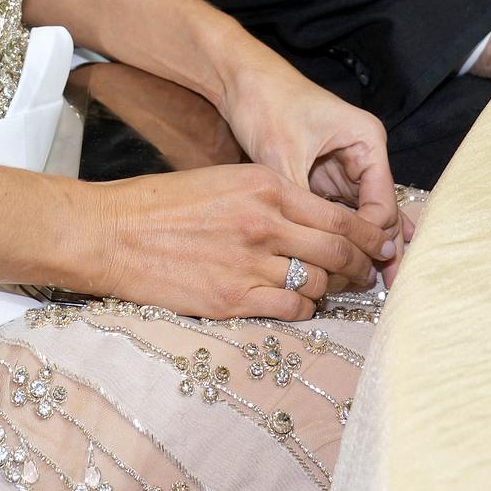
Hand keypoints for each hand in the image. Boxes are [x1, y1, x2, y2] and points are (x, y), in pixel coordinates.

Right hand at [96, 161, 388, 323]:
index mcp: (267, 186)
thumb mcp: (226, 181)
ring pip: (320, 282)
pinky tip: (298, 304)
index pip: (341, 216)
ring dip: (332, 290)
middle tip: (369, 277)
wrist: (112, 232)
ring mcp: (251, 263)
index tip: (378, 246)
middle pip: (340, 252)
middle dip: (363, 268)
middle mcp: (266, 223)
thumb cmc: (163, 205)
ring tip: (332, 292)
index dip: (369, 237)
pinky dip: (304, 309)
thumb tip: (313, 222)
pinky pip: (292, 309)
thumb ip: (273, 198)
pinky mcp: (234, 298)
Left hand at [216, 54, 403, 268]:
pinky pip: (337, 213)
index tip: (359, 269)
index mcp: (367, 142)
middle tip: (382, 290)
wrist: (239, 80)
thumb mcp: (284, 157)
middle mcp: (363, 155)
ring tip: (363, 286)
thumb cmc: (266, 105)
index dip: (371, 239)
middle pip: (379, 213)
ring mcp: (344, 167)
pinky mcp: (322, 176)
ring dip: (358, 247)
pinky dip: (338, 237)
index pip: (381, 203)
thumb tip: (318, 250)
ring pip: (360, 217)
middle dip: (378, 249)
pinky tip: (342, 264)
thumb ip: (304, 203)